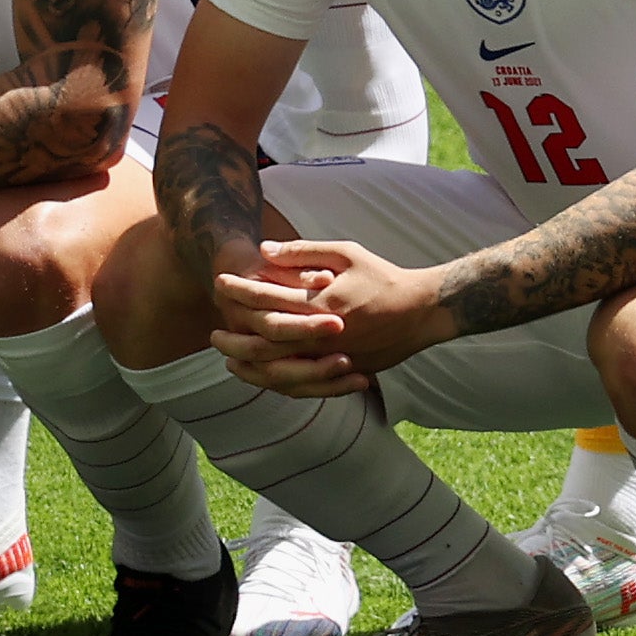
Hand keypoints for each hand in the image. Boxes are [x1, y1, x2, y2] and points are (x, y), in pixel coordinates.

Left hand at [214, 238, 442, 385]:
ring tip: (229, 360)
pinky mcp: (342, 372)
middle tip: (213, 334)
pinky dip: (276, 382)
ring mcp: (332, 358)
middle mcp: (323, 335)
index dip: (240, 290)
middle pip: (263, 343)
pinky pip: (301, 385)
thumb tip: (264, 250)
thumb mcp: (347, 253)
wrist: (423, 311)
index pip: (267, 298)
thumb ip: (304, 251)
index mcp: (321, 303)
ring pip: (278, 370)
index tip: (220, 282)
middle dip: (234, 338)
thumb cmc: (383, 277)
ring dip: (249, 366)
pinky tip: (263, 376)